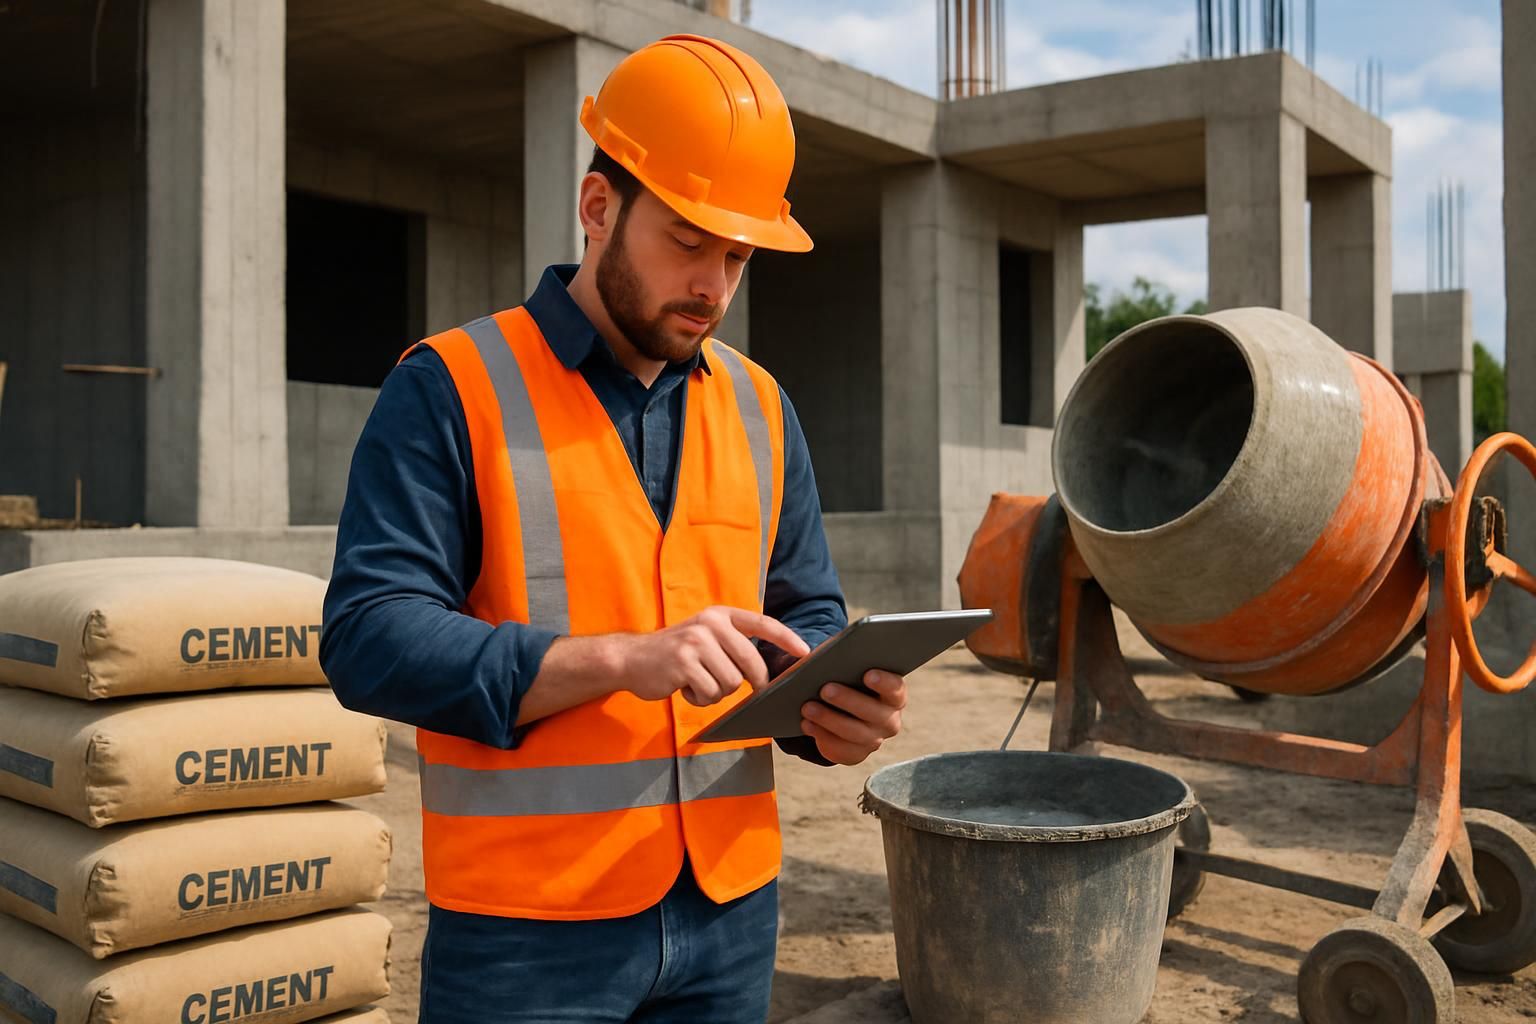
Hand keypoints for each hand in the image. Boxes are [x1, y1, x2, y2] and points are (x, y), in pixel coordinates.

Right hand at [621, 606, 809, 706]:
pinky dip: (700, 698)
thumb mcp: (705, 638)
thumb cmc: (674, 654)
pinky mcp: (684, 663)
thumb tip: (766, 671)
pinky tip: (685, 688)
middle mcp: (710, 623)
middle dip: (753, 684)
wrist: (631, 659)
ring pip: (731, 683)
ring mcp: (696, 642)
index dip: (786, 638)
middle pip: (752, 663)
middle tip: (749, 692)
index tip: (806, 652)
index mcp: (720, 615)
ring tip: (698, 683)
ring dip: (717, 692)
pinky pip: (711, 693)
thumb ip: (732, 645)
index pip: (762, 623)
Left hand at [801, 670, 906, 764]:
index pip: (896, 689)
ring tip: (808, 707)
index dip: (884, 683)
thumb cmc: (847, 681)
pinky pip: (841, 749)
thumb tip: (827, 658)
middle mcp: (889, 720)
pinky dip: (821, 736)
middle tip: (826, 689)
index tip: (868, 674)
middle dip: (848, 701)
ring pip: (855, 733)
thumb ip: (846, 663)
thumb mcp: (849, 670)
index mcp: (894, 695)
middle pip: (874, 713)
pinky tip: (806, 724)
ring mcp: (874, 739)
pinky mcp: (856, 753)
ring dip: (829, 719)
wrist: (843, 711)